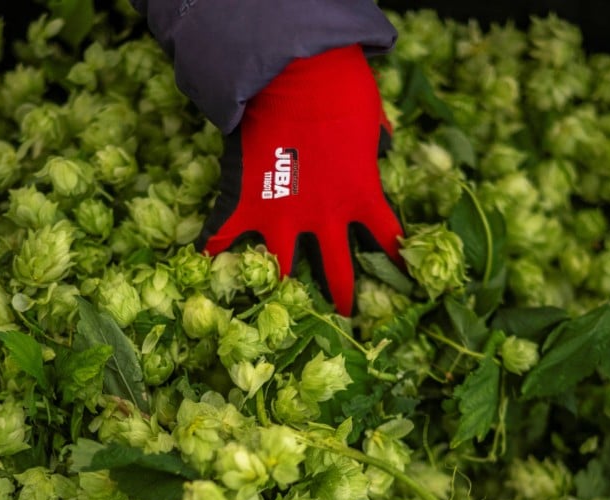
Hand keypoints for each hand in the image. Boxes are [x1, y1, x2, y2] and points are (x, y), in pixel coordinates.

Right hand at [198, 45, 403, 315]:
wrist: (295, 72)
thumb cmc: (343, 87)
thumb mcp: (371, 119)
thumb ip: (374, 141)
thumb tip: (382, 139)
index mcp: (364, 197)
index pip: (389, 240)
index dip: (398, 263)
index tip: (403, 283)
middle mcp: (327, 218)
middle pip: (337, 272)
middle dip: (341, 298)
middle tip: (342, 317)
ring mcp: (283, 215)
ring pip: (283, 269)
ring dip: (281, 287)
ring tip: (274, 305)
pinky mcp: (246, 202)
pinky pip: (224, 235)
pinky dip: (213, 247)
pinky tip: (205, 262)